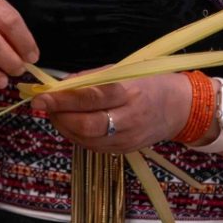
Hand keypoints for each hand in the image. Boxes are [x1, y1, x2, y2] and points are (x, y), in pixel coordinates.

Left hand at [30, 73, 190, 153]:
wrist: (179, 108)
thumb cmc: (149, 82)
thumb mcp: (124, 71)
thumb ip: (92, 79)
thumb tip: (61, 85)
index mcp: (130, 92)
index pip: (92, 98)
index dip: (64, 99)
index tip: (42, 96)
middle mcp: (130, 119)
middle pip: (88, 125)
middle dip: (60, 116)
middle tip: (44, 105)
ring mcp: (128, 139)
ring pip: (87, 139)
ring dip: (64, 126)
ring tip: (54, 112)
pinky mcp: (124, 151)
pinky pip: (93, 146)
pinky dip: (76, 135)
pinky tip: (69, 123)